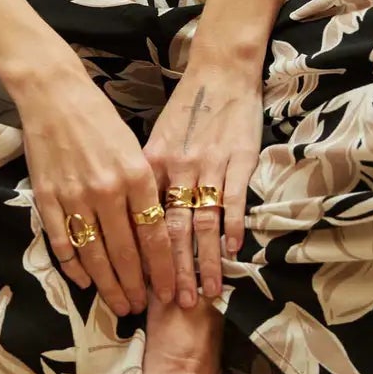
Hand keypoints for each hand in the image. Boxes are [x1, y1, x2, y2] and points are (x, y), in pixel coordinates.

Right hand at [13, 62, 178, 317]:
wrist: (53, 94)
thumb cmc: (98, 116)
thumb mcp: (132, 147)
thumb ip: (141, 187)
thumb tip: (150, 230)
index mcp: (135, 174)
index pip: (154, 235)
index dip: (160, 269)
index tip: (166, 292)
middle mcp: (107, 189)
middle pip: (124, 253)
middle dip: (135, 286)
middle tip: (140, 307)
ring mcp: (74, 196)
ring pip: (95, 256)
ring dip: (108, 285)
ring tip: (118, 304)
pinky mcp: (47, 198)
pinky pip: (63, 243)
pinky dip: (73, 267)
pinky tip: (83, 281)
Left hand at [142, 56, 263, 305]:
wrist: (220, 70)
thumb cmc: (187, 107)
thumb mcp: (157, 138)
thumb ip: (148, 176)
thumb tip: (134, 218)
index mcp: (152, 162)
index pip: (144, 219)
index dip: (145, 257)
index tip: (146, 288)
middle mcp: (177, 166)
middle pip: (173, 228)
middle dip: (176, 270)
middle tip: (179, 303)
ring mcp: (208, 163)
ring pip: (204, 221)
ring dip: (207, 260)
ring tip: (209, 291)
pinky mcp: (237, 158)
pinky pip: (233, 198)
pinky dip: (232, 226)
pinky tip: (234, 250)